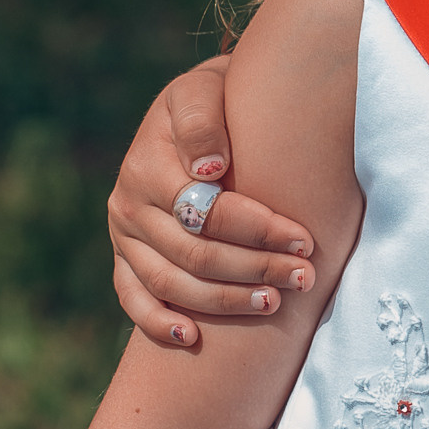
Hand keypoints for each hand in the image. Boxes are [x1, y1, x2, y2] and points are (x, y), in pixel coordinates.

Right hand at [105, 55, 320, 348]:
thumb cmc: (215, 96)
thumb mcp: (204, 89)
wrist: (196, 103)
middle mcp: (129, 203)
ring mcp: (124, 234)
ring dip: (223, 301)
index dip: (258, 231)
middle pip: (194, 254)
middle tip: (303, 278)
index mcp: (148, 164)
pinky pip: (133, 298)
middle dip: (253, 269)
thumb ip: (204, 122)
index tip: (304, 241)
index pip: (208, 212)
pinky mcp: (124, 256)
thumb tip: (210, 169)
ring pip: (170, 283)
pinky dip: (158, 323)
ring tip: (273, 303)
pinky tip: (192, 339)